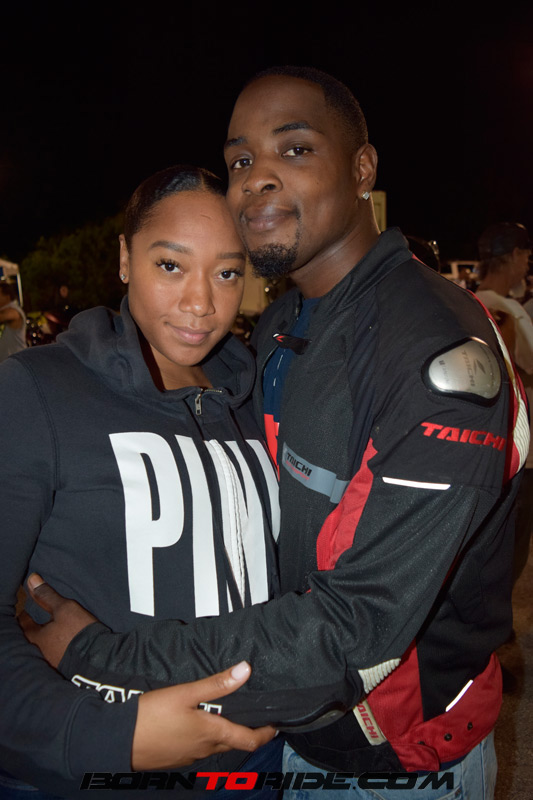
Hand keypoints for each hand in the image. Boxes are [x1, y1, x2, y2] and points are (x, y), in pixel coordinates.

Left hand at [18, 573, 96, 666]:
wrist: (99, 659)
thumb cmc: (78, 632)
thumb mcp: (64, 608)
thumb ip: (47, 595)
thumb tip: (32, 580)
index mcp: (37, 638)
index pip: (24, 624)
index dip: (25, 615)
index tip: (26, 611)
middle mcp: (41, 652)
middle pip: (33, 637)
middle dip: (34, 628)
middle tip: (37, 620)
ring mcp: (54, 661)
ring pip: (45, 646)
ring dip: (47, 638)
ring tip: (52, 630)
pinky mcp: (66, 665)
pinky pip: (57, 653)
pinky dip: (58, 646)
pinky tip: (66, 642)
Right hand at [132, 661, 275, 769]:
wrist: (119, 742)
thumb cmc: (153, 716)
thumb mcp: (186, 693)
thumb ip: (217, 683)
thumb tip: (246, 670)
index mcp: (212, 734)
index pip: (249, 740)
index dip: (265, 734)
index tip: (276, 726)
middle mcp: (205, 750)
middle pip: (233, 743)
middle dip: (245, 732)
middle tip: (253, 717)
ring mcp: (189, 757)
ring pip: (215, 746)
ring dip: (224, 734)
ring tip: (225, 716)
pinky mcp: (175, 759)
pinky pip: (198, 749)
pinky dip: (205, 738)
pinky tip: (195, 725)